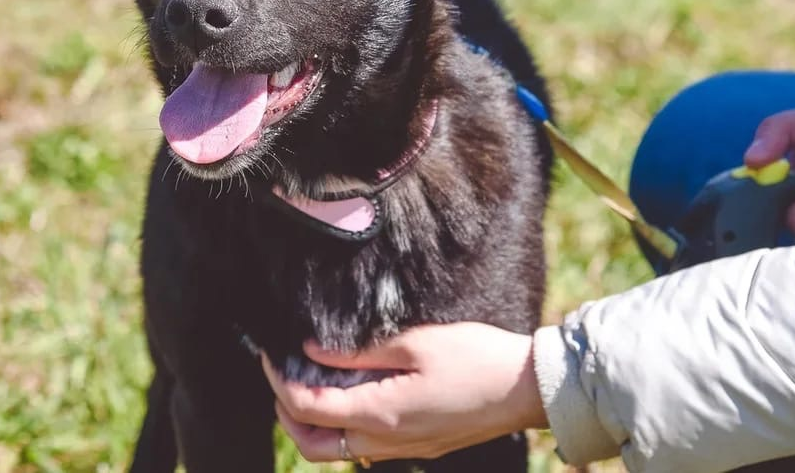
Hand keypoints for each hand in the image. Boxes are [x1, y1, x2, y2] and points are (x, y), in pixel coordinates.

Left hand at [262, 323, 545, 463]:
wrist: (525, 389)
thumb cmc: (476, 357)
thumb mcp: (415, 343)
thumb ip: (357, 352)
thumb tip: (310, 352)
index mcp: (382, 414)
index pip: (308, 408)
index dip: (279, 381)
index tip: (270, 353)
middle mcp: (386, 441)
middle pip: (311, 444)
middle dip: (284, 412)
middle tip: (279, 374)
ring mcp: (402, 449)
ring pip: (335, 450)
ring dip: (311, 423)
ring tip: (308, 383)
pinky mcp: (416, 446)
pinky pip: (361, 446)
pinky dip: (340, 424)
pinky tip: (348, 391)